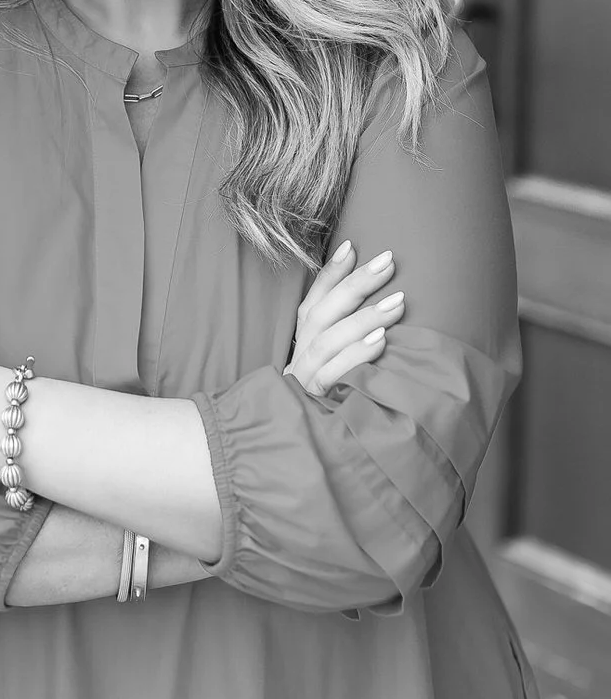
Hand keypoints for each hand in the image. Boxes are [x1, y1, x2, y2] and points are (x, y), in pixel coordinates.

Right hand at [283, 241, 402, 396]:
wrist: (308, 453)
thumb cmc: (335, 400)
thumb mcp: (337, 363)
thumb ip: (348, 335)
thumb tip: (388, 302)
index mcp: (304, 342)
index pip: (313, 300)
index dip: (331, 273)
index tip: (353, 245)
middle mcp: (300, 355)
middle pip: (322, 313)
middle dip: (355, 284)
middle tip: (388, 262)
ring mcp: (304, 379)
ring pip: (327, 340)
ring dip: (363, 317)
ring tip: (398, 302)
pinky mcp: (314, 402)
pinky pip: (333, 374)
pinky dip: (357, 354)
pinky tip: (381, 341)